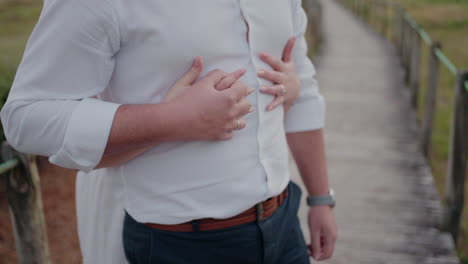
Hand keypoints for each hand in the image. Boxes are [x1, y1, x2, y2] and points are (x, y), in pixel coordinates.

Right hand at [96, 57, 251, 167]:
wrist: (173, 122)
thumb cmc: (183, 101)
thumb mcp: (192, 82)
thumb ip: (198, 70)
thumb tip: (199, 58)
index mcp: (227, 98)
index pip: (243, 89)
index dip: (240, 84)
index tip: (238, 82)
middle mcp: (230, 113)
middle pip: (246, 106)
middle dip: (244, 100)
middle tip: (241, 96)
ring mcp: (225, 126)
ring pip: (241, 122)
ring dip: (241, 116)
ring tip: (238, 112)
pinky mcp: (218, 136)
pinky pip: (231, 134)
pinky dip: (231, 129)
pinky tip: (228, 125)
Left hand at [257, 37, 299, 111]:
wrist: (296, 91)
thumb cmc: (288, 73)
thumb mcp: (289, 62)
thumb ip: (288, 50)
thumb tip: (292, 36)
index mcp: (285, 68)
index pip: (277, 62)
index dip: (269, 58)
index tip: (260, 54)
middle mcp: (285, 78)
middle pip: (276, 75)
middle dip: (267, 74)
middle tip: (258, 72)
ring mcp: (284, 88)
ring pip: (276, 89)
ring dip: (269, 89)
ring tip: (261, 89)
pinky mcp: (283, 98)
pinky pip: (278, 102)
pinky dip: (273, 105)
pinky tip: (267, 108)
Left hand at [308, 206, 337, 260]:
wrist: (320, 201)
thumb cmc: (316, 215)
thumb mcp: (314, 231)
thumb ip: (315, 244)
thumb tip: (316, 257)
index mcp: (331, 237)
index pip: (328, 254)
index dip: (319, 257)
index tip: (310, 254)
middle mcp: (334, 235)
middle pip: (327, 250)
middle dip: (318, 252)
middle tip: (307, 249)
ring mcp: (332, 231)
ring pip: (326, 244)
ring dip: (318, 246)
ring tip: (307, 244)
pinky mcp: (329, 228)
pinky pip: (325, 238)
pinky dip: (319, 241)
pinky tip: (311, 238)